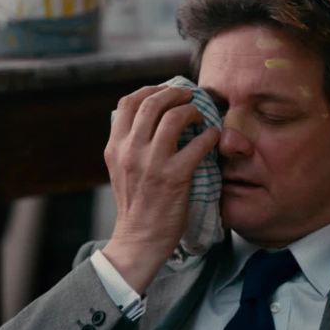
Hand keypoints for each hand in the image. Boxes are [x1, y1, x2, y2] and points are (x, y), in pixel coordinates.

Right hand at [102, 85, 219, 293]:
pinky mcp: (174, 177)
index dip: (151, 90)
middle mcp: (130, 151)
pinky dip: (209, 136)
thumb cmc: (136, 206)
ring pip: (174, 117)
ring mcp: (152, 163)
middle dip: (175, 93)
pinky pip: (197, 145)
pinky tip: (213, 137)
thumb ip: (130, 144)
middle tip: (190, 97)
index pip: (128, 102)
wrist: (138, 240)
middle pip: (152, 103)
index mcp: (115, 147)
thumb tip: (151, 119)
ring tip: (201, 116)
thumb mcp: (121, 169)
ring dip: (192, 111)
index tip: (168, 91)